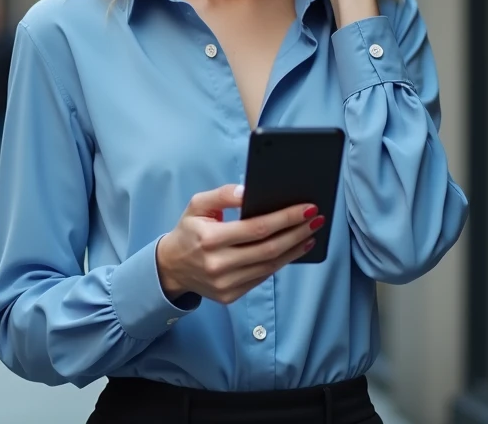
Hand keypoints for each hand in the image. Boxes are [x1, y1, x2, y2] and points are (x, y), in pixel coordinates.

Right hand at [155, 184, 323, 304]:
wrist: (171, 267)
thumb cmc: (189, 231)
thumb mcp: (198, 205)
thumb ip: (222, 195)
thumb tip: (248, 192)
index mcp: (210, 239)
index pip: (257, 228)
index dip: (285, 218)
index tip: (307, 209)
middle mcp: (218, 265)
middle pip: (269, 249)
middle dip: (297, 232)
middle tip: (316, 220)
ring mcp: (225, 284)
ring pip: (270, 266)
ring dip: (294, 249)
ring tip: (310, 234)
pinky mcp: (230, 296)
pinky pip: (262, 277)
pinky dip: (280, 262)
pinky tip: (292, 249)